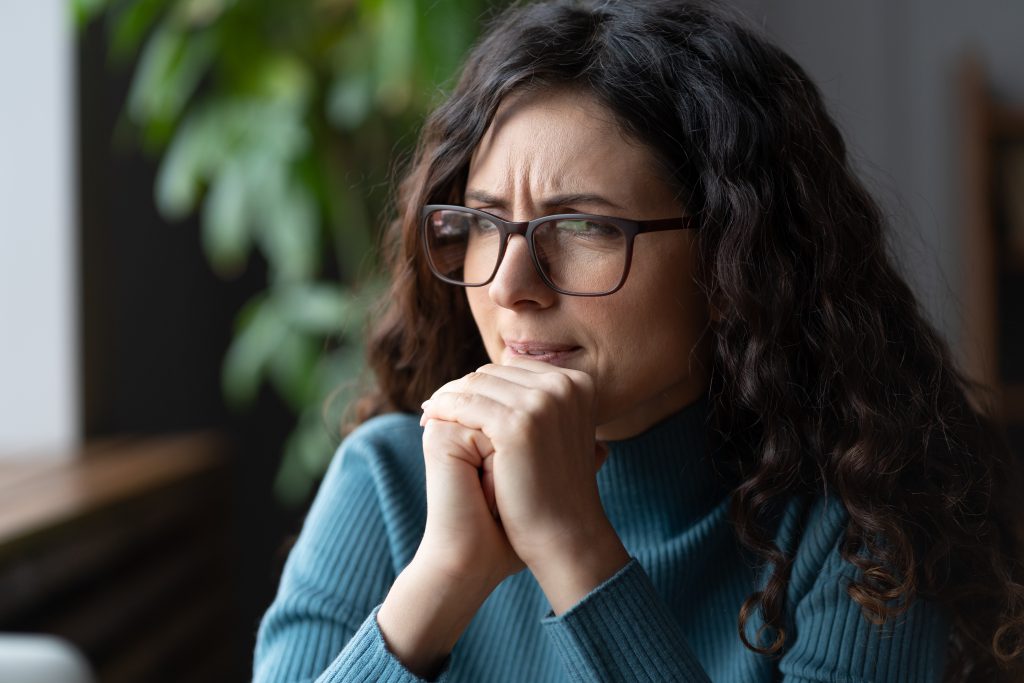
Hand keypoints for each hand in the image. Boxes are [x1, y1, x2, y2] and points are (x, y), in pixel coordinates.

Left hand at [419, 358, 616, 576]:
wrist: (567, 536)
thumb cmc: (558, 490)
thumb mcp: (561, 432)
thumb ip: (544, 402)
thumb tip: (511, 366)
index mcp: (577, 383)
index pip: (513, 368)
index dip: (483, 385)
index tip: (460, 399)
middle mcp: (564, 385)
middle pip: (493, 373)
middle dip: (463, 389)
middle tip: (436, 406)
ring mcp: (542, 403)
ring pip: (475, 385)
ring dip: (447, 398)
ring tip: (430, 413)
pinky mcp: (517, 424)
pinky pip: (464, 404)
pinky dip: (442, 409)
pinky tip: (428, 421)